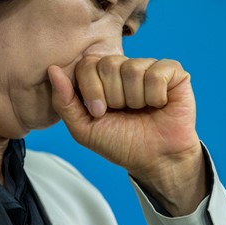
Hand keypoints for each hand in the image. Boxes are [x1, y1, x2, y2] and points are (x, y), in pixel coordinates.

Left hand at [48, 55, 207, 214]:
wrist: (154, 160)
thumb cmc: (120, 143)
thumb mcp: (83, 128)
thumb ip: (64, 101)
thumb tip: (52, 70)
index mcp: (101, 76)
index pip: (86, 64)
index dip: (91, 91)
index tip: (100, 112)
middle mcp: (124, 66)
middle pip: (108, 64)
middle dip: (113, 97)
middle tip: (124, 112)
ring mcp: (148, 66)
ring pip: (132, 69)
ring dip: (135, 100)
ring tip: (142, 109)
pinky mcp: (173, 71)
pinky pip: (156, 74)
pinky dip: (155, 96)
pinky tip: (159, 104)